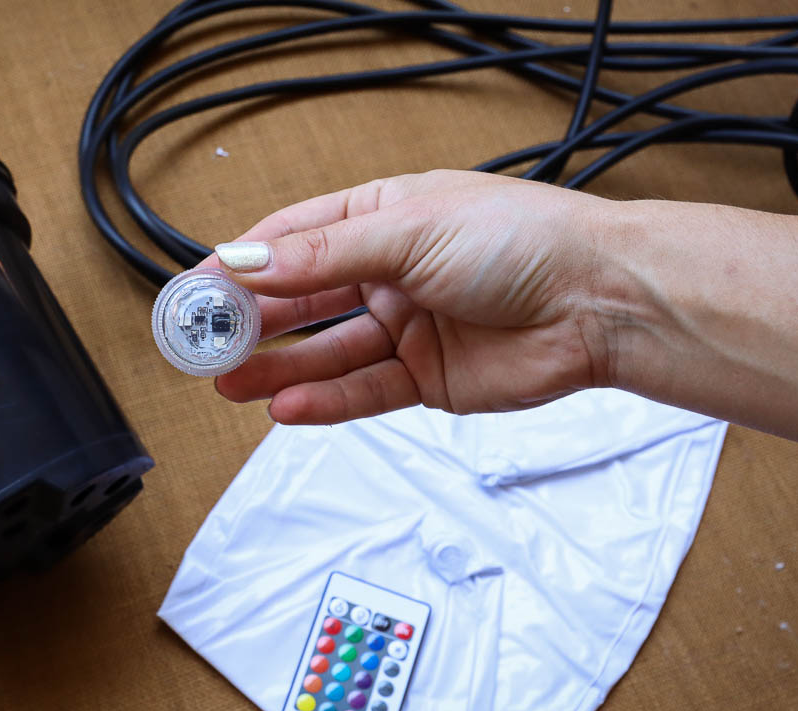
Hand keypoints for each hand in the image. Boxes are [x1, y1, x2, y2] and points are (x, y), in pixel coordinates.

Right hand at [203, 170, 613, 424]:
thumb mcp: (409, 232)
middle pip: (302, 299)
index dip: (241, 264)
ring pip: (325, 351)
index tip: (195, 288)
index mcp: (383, 218)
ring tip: (227, 382)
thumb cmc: (524, 241)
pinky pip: (363, 391)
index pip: (293, 239)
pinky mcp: (427, 378)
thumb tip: (245, 259)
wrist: (602, 302)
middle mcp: (389, 272)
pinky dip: (324, 400)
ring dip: (276, 368)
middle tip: (202, 345)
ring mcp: (406, 327)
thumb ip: (323, 255)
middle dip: (251, 322)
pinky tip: (283, 406)